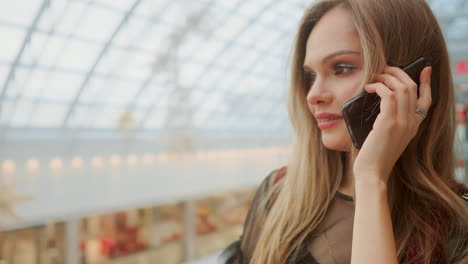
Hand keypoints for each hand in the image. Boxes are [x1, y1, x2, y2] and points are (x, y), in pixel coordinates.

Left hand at [353, 65, 432, 183]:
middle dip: (398, 73)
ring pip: (401, 87)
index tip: (424, 68)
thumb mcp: (388, 136)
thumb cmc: (374, 155)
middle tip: (384, 68)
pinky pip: (388, 95)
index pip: (427, 100)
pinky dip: (378, 86)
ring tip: (374, 77)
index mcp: (414, 126)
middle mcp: (412, 122)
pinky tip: (368, 88)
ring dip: (386, 77)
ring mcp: (402, 122)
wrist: (372, 173)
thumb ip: (390, 120)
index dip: (426, 82)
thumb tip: (381, 101)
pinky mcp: (389, 123)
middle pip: (412, 87)